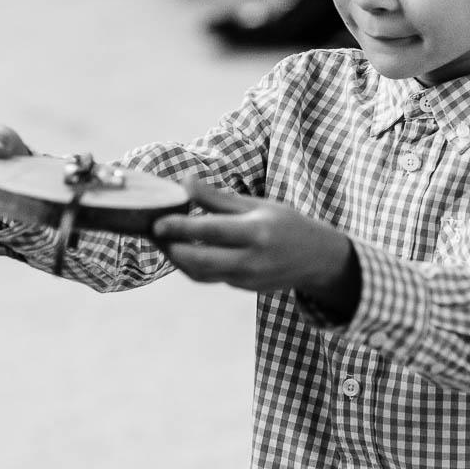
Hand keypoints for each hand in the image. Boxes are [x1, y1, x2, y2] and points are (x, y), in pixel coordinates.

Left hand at [152, 180, 359, 315]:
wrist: (317, 260)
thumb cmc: (287, 224)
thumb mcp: (257, 205)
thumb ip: (218, 198)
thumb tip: (185, 181)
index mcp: (256, 232)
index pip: (210, 232)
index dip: (180, 228)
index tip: (156, 222)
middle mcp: (250, 259)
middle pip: (198, 261)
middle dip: (170, 248)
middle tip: (152, 232)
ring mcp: (245, 278)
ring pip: (199, 274)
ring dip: (176, 258)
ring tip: (161, 240)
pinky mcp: (241, 288)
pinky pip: (209, 277)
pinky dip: (191, 265)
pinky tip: (180, 249)